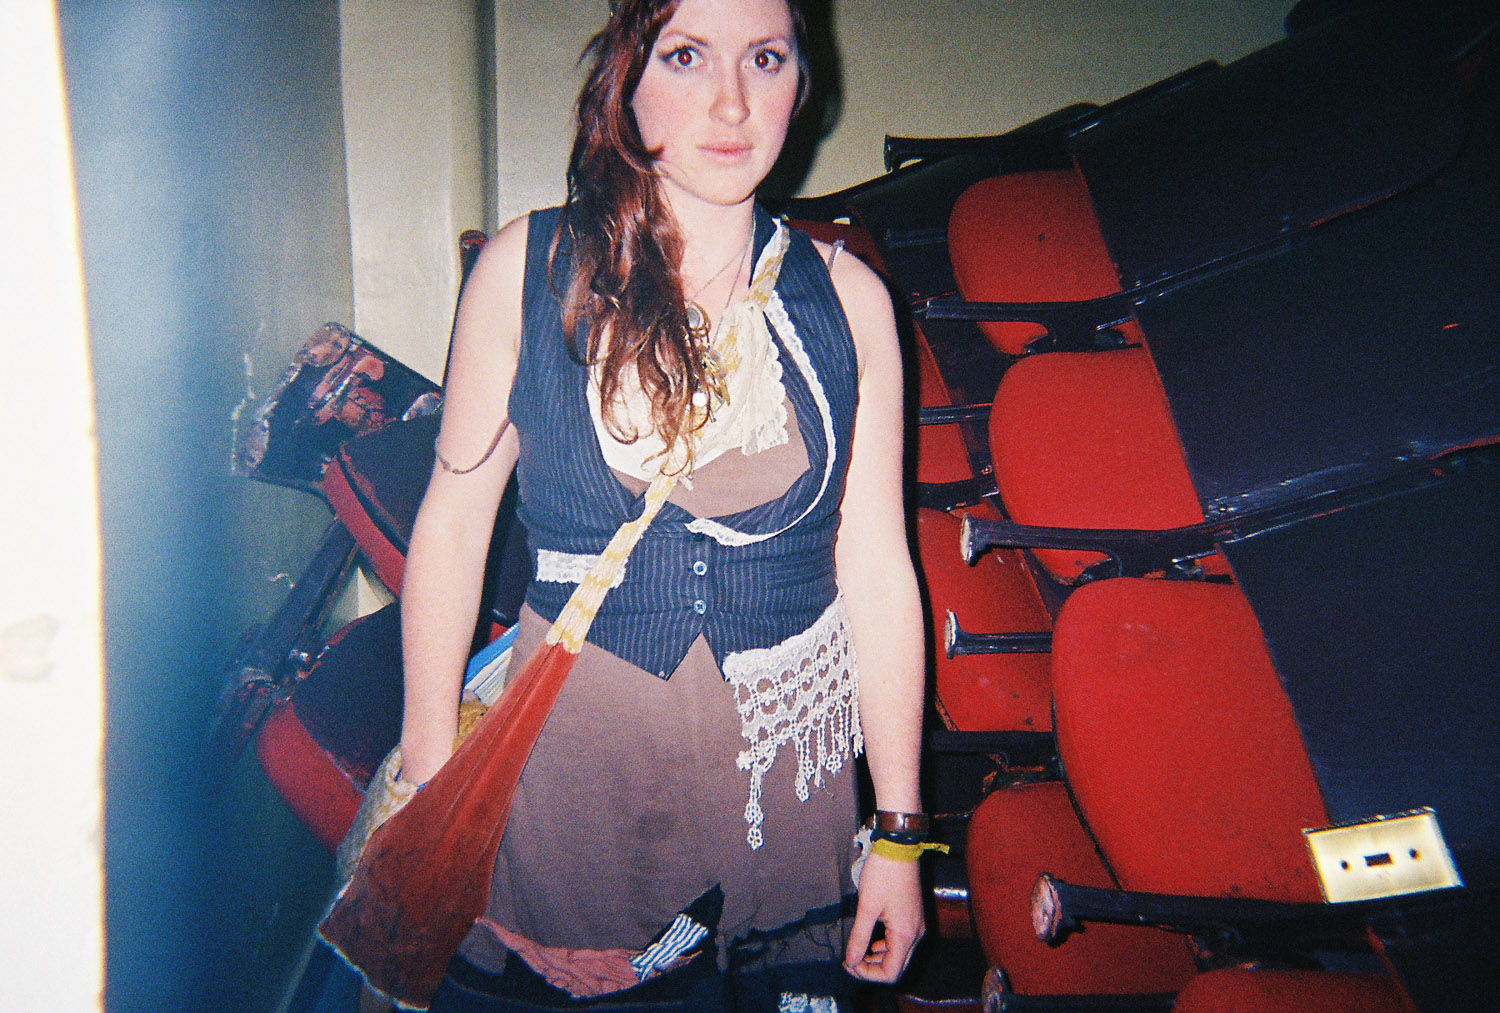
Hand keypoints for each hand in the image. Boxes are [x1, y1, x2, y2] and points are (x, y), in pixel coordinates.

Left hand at [843, 852, 924, 982]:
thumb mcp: (867, 907)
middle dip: (871, 968)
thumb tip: (850, 960)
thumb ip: (859, 937)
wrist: (899, 847)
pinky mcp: (913, 916)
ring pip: (899, 955)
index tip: (848, 963)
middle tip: (849, 960)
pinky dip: (885, 946)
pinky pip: (900, 941)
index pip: (890, 973)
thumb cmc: (883, 874)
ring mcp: (916, 925)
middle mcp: (916, 934)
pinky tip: (871, 939)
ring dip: (878, 958)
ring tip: (857, 950)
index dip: (867, 974)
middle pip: (896, 967)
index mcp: (905, 935)